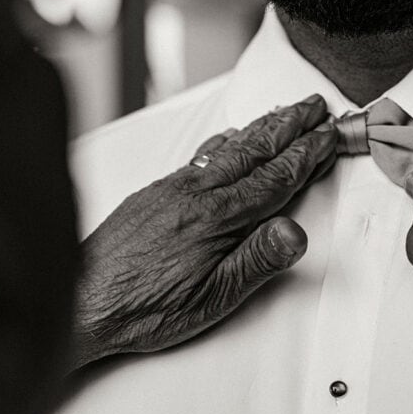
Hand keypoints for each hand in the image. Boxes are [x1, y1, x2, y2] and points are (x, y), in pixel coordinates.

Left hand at [73, 95, 336, 367]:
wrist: (82, 301)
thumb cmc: (143, 308)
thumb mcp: (212, 299)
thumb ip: (256, 262)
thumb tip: (296, 232)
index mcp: (217, 218)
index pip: (275, 179)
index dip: (307, 155)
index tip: (330, 135)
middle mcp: (195, 194)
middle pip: (254, 151)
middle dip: (289, 126)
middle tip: (316, 105)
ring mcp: (171, 189)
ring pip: (227, 149)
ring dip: (260, 127)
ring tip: (283, 113)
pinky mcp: (153, 193)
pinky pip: (199, 156)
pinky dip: (224, 141)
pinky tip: (228, 139)